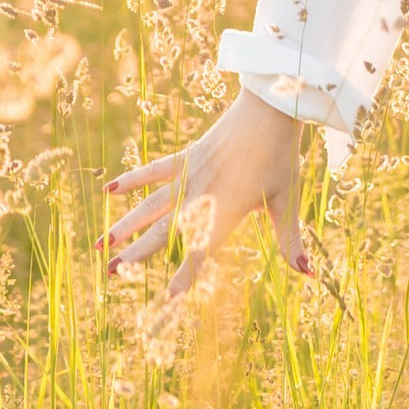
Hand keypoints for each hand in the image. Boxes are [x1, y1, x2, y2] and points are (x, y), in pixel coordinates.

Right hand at [103, 90, 307, 299]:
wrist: (271, 110)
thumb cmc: (282, 157)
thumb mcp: (287, 201)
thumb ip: (290, 240)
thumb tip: (308, 273)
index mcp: (228, 211)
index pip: (203, 251)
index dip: (187, 276)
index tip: (167, 298)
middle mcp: (203, 195)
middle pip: (165, 230)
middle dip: (138, 253)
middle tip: (112, 273)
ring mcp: (191, 174)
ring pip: (151, 204)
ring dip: (126, 224)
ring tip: (101, 244)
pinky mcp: (187, 155)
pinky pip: (155, 170)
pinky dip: (133, 179)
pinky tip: (108, 189)